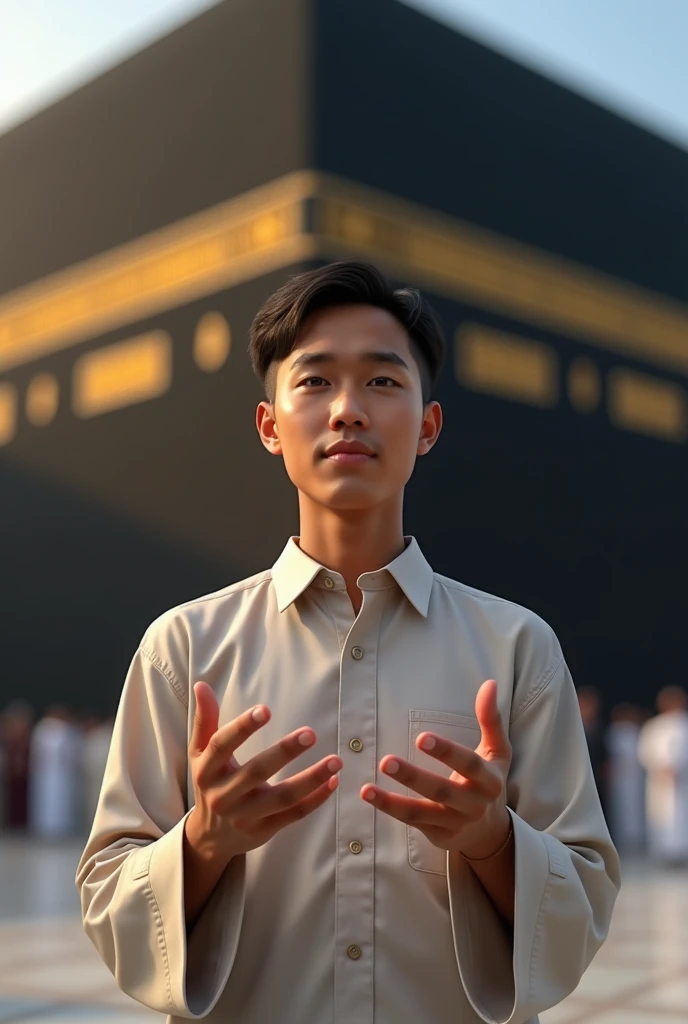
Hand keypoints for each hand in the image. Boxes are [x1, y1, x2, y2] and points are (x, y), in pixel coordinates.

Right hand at [187, 681, 341, 859]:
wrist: (209, 836)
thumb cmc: (210, 783)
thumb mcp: (200, 753)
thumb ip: (205, 720)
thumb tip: (202, 685)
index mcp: (207, 770)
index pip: (221, 746)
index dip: (242, 727)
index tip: (266, 709)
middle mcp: (224, 795)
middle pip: (256, 772)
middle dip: (284, 752)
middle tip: (310, 733)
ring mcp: (245, 816)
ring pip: (282, 798)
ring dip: (311, 779)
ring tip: (336, 761)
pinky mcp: (264, 831)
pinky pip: (294, 815)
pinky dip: (315, 800)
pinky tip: (333, 782)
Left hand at [360, 679, 512, 858]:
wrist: (491, 831)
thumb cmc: (489, 781)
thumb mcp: (497, 752)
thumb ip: (491, 720)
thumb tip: (489, 684)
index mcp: (489, 780)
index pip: (469, 766)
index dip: (446, 752)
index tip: (422, 738)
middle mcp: (473, 805)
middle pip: (441, 791)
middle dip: (413, 777)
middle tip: (386, 761)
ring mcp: (453, 822)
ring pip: (420, 812)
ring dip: (392, 801)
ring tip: (367, 788)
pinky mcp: (437, 835)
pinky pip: (411, 822)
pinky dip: (389, 809)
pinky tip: (368, 795)